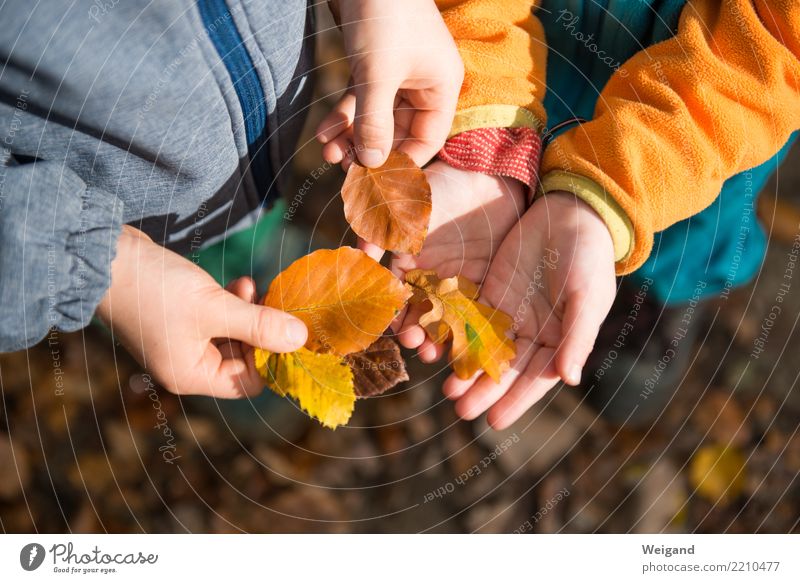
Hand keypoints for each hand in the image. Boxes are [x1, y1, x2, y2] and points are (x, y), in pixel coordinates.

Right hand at [95, 226, 307, 396]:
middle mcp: (187, 364)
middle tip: (271, 301)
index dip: (272, 358)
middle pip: (243, 358)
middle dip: (262, 329)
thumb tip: (301, 339)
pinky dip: (232, 304)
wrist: (105, 257)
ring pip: (234, 335)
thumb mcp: (214, 308)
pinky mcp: (181, 319)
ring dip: (249, 312)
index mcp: (191, 375)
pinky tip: (238, 284)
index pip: (248, 382)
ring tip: (249, 286)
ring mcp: (183, 342)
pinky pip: (219, 319)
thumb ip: (259, 324)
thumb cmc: (155, 289)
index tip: (290, 329)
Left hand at [316, 0, 463, 167]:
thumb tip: (369, 165)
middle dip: (369, 150)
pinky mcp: (374, 65)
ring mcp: (398, 75)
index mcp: (440, 87)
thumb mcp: (376, 74)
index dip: (402, 163)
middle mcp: (423, 84)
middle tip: (342, 170)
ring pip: (376, 118)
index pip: (427, 140)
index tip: (375, 183)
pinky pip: (361, 100)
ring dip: (352, 137)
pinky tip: (323, 134)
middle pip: (399, 133)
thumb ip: (374, 122)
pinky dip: (344, 116)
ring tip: (327, 153)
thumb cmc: (382, 14)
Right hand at [390, 161, 525, 361]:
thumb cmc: (441, 189)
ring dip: (439, 339)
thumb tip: (360, 252)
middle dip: (415, 334)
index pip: (393, 296)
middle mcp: (428, 278)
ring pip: (444, 319)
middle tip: (418, 347)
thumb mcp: (407, 207)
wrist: (486, 176)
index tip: (394, 329)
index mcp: (405, 262)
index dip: (391, 315)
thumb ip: (384, 229)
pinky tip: (467, 344)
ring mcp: (455, 283)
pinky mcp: (482, 285)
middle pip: (418, 314)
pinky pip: (473, 312)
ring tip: (438, 354)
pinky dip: (468, 330)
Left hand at [442, 192, 616, 428]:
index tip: (494, 421)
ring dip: (467, 369)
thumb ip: (577, 336)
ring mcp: (509, 313)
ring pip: (484, 348)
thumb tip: (570, 380)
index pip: (535, 379)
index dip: (515, 400)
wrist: (570, 211)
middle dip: (483, 391)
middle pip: (504, 368)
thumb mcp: (587, 296)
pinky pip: (470, 318)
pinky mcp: (490, 292)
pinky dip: (456, 335)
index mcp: (560, 339)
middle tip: (461, 412)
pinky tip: (439, 349)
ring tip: (447, 389)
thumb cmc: (588, 255)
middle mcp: (532, 332)